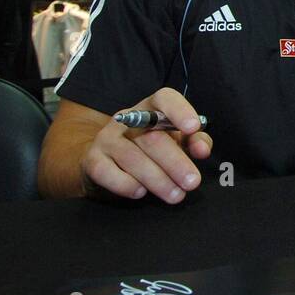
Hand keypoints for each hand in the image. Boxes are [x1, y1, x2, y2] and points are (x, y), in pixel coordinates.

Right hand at [79, 87, 211, 203]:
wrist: (107, 160)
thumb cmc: (152, 149)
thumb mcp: (177, 140)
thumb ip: (195, 141)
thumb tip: (202, 149)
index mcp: (152, 108)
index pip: (164, 98)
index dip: (180, 111)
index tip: (193, 128)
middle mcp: (128, 119)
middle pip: (152, 137)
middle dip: (176, 162)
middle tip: (192, 182)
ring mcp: (107, 138)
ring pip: (132, 158)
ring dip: (157, 180)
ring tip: (176, 195)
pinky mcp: (92, 160)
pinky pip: (107, 172)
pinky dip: (126, 184)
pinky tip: (141, 192)